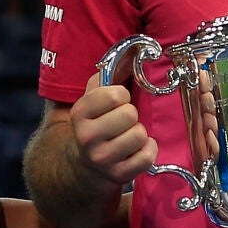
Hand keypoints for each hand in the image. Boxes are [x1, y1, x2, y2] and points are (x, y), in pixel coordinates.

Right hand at [67, 71, 157, 186]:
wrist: (85, 165)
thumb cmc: (96, 123)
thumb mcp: (92, 99)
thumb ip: (107, 75)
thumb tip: (133, 51)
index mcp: (79, 113)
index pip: (114, 94)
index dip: (122, 95)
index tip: (117, 102)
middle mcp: (86, 137)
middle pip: (129, 115)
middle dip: (132, 116)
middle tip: (124, 122)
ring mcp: (101, 159)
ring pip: (139, 136)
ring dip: (139, 134)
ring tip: (129, 136)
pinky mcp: (118, 175)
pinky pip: (147, 158)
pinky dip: (148, 151)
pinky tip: (137, 150)